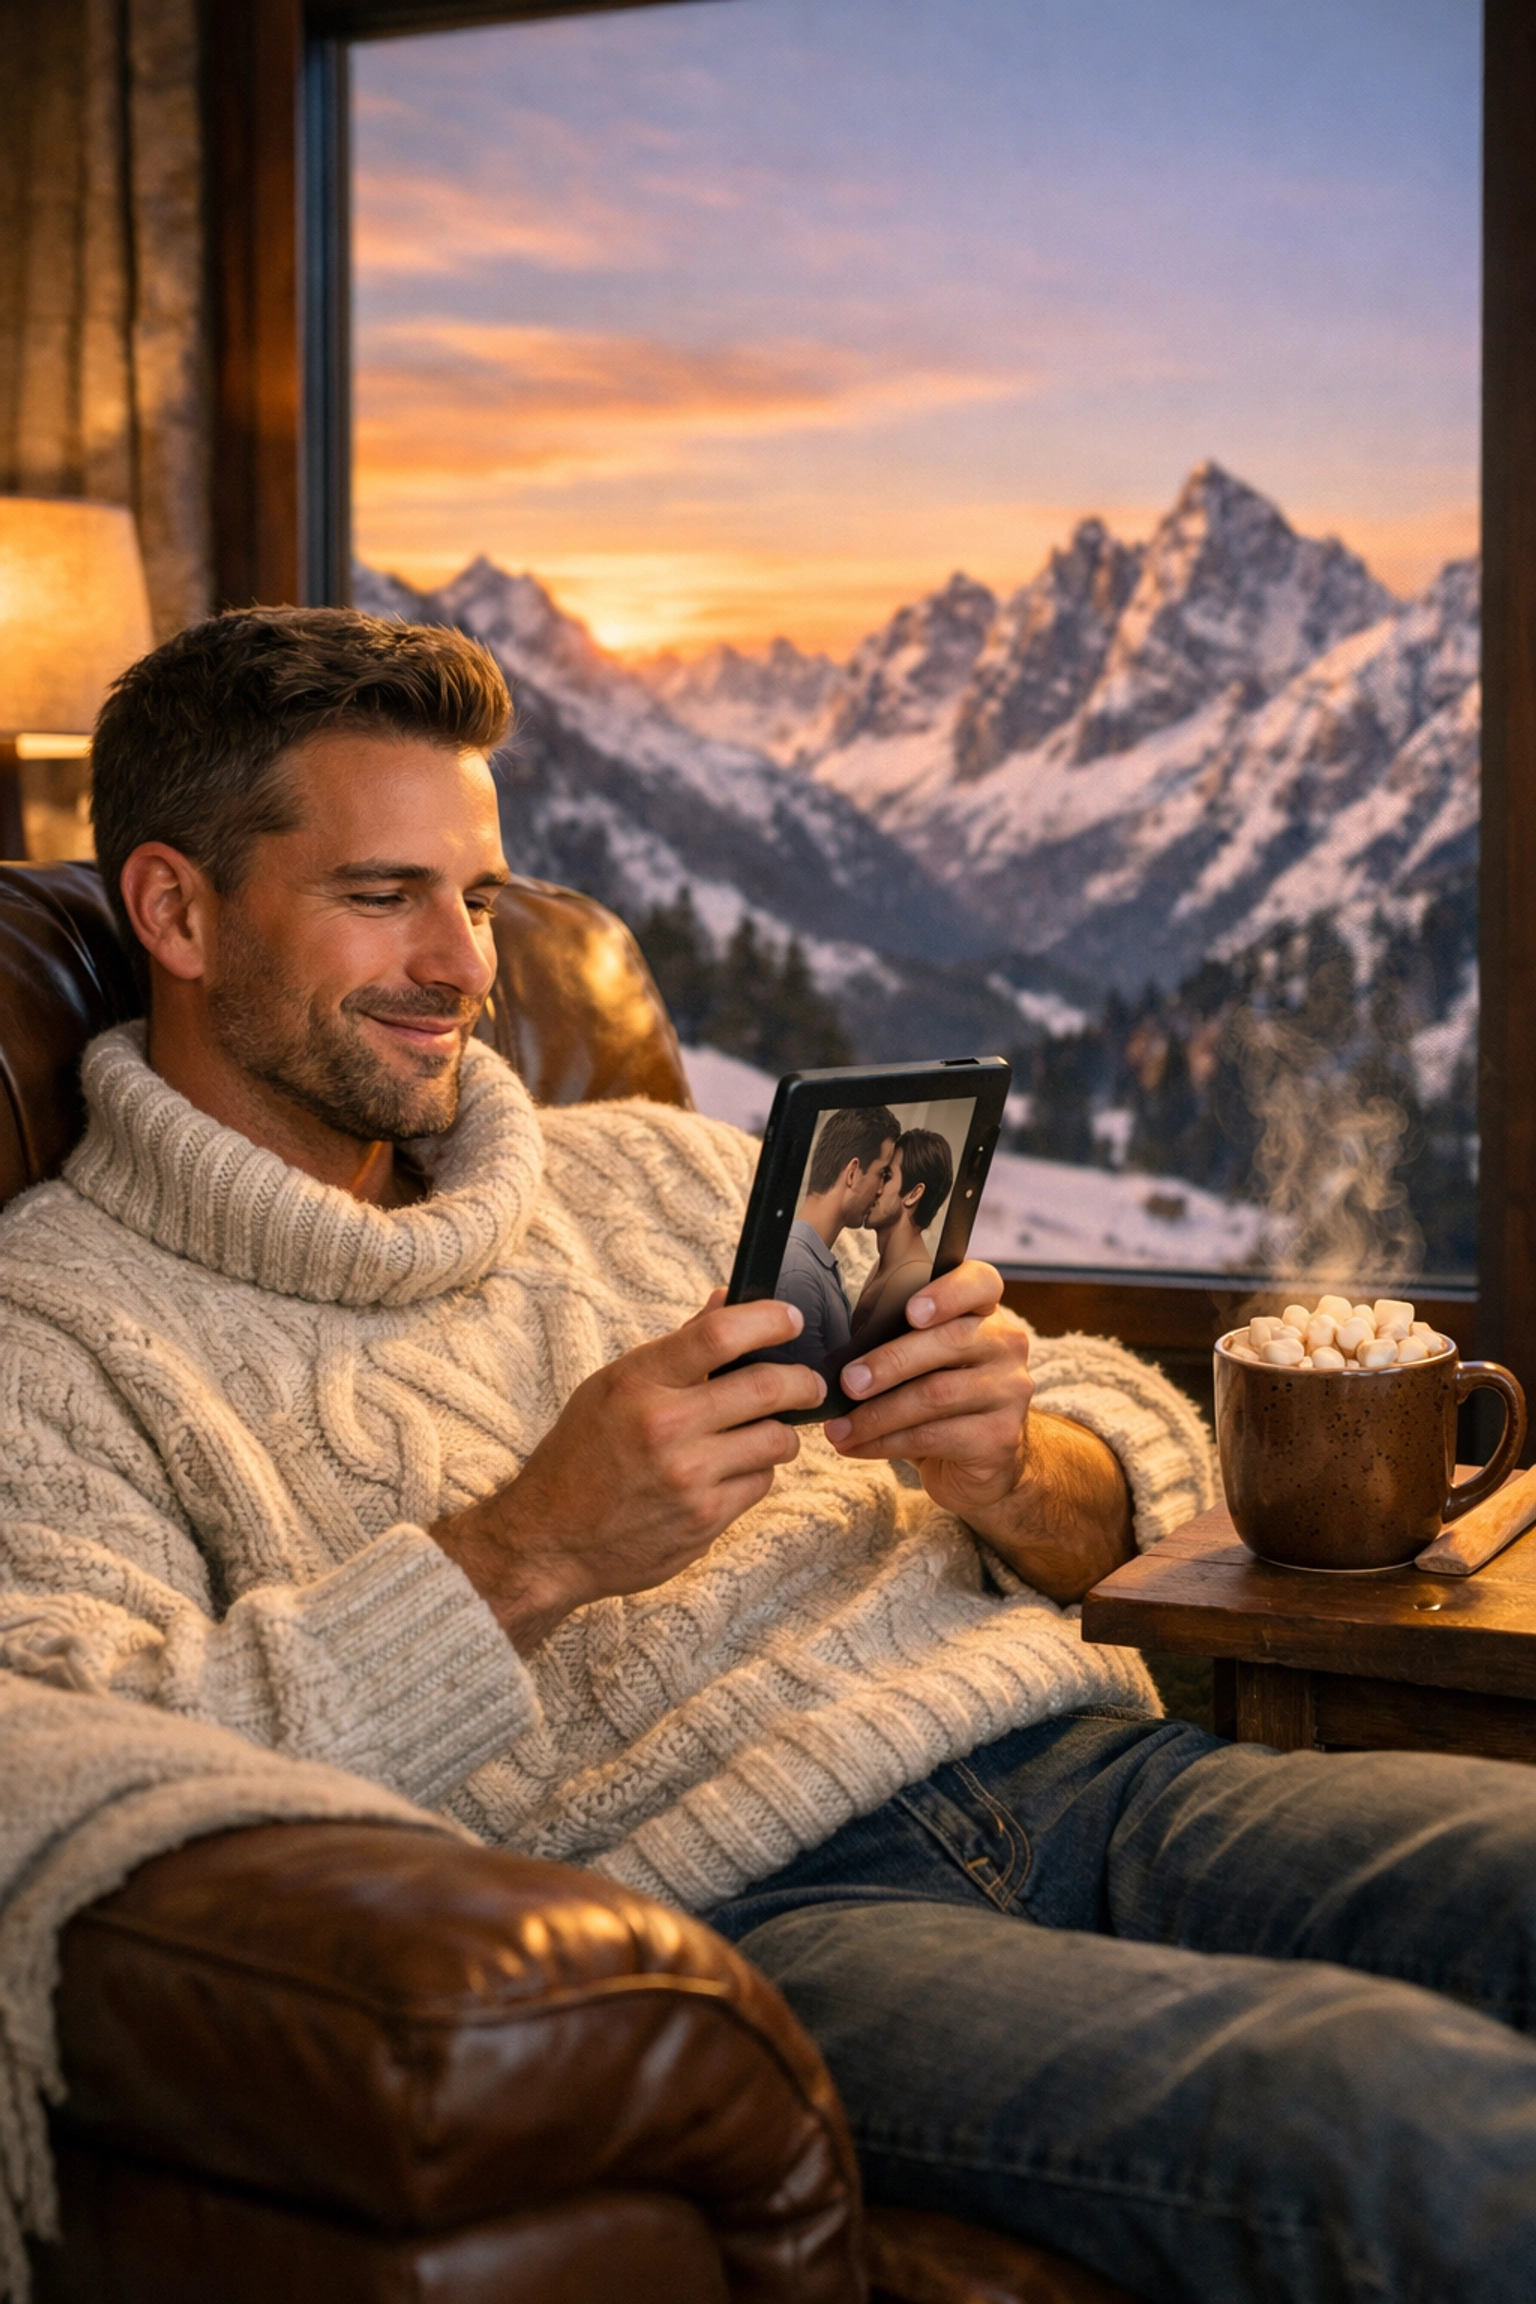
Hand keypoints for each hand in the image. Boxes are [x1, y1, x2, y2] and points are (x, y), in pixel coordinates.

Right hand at [431, 1292, 823, 1652]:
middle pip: (766, 1386)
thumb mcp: (613, 1387)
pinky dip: (756, 1472)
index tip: (791, 1319)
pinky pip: (761, 1483)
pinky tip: (732, 1470)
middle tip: (809, 1383)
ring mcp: (688, 1477)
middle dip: (802, 1381)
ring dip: (780, 1432)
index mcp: (637, 1382)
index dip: (768, 1321)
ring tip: (764, 1431)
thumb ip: (677, 1347)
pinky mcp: (705, 1520)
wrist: (550, 1542)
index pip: (719, 1335)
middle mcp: (664, 1426)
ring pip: (775, 1439)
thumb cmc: (581, 1456)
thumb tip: (727, 1301)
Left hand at [825, 1261, 1131, 1600]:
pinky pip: (934, 1437)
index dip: (948, 1292)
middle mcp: (1006, 1345)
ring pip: (937, 1395)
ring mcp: (1009, 1392)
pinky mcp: (1000, 1438)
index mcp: (984, 1311)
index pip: (981, 1283)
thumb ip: (895, 1334)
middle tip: (848, 1382)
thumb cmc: (936, 1391)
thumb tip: (840, 1349)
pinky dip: (885, 1442)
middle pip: (951, 1341)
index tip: (911, 1311)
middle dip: (890, 1362)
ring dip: (877, 1413)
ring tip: (839, 1426)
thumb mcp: (920, 1355)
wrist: (981, 1456)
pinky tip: (856, 1445)